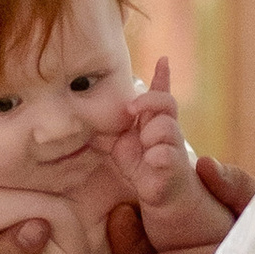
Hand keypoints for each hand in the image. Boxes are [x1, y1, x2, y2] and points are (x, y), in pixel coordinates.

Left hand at [120, 59, 184, 208]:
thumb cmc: (142, 166)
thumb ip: (108, 130)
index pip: (160, 94)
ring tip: (145, 150)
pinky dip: (156, 156)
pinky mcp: (175, 166)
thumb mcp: (120, 144)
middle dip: (149, 100)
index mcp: (153, 120)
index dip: (162, 76)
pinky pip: (166, 154)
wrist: (162, 194)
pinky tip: (151, 161)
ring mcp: (173, 146)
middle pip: (166, 101)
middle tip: (131, 110)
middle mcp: (167, 129)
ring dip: (151, 135)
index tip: (162, 59)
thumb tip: (79, 118)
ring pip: (166, 127)